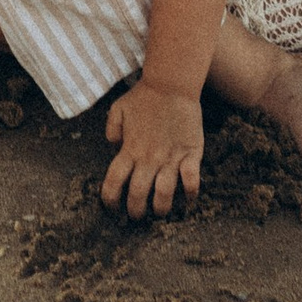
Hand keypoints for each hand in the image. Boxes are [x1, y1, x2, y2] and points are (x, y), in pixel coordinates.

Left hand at [103, 79, 203, 219]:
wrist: (172, 84)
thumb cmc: (144, 96)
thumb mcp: (118, 109)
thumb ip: (112, 130)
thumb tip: (112, 147)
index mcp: (129, 150)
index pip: (114, 182)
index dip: (110, 199)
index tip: (111, 208)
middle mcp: (148, 159)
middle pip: (138, 195)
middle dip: (135, 211)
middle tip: (136, 217)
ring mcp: (170, 158)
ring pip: (164, 194)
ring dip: (161, 209)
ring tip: (160, 214)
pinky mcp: (190, 154)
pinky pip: (192, 181)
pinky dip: (190, 194)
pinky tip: (188, 201)